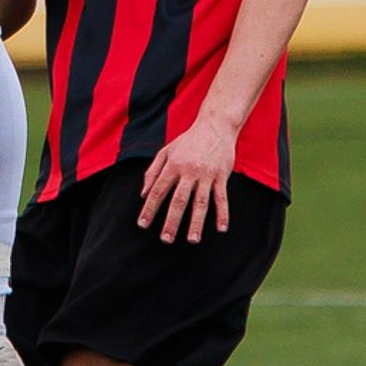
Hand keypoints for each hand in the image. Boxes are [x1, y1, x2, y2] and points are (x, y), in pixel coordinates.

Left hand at [138, 111, 239, 244]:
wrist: (214, 125)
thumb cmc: (188, 141)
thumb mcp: (166, 151)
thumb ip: (153, 171)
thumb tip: (143, 194)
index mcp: (173, 165)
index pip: (158, 190)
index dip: (149, 208)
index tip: (143, 225)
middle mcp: (188, 170)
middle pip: (179, 199)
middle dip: (172, 221)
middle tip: (166, 239)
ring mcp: (206, 174)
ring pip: (201, 202)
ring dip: (197, 222)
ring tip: (192, 240)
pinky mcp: (221, 175)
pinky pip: (222, 197)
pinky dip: (222, 213)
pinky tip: (221, 228)